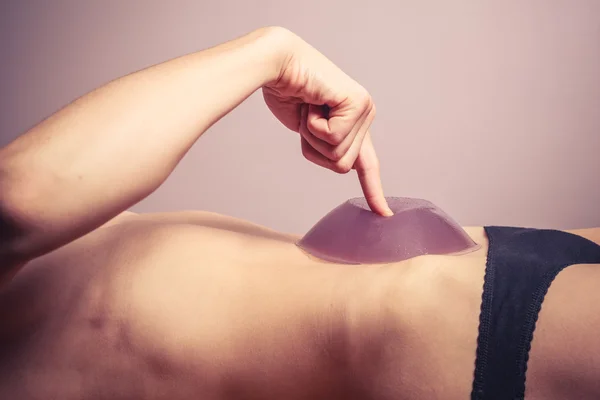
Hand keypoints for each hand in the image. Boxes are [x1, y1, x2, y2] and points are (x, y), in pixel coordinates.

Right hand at [262, 29, 392, 215]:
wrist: (277, 64)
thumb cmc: (288, 92)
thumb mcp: (309, 129)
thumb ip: (327, 145)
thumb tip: (342, 164)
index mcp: (354, 124)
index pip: (367, 164)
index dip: (374, 190)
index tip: (385, 214)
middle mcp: (365, 116)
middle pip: (343, 167)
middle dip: (315, 149)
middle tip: (307, 118)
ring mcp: (364, 109)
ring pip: (338, 156)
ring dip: (312, 137)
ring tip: (309, 109)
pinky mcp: (358, 103)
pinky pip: (333, 138)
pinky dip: (312, 126)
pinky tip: (312, 102)